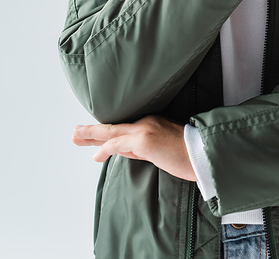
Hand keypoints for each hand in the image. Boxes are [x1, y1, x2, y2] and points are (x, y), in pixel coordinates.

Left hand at [72, 115, 196, 180]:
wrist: (203, 155)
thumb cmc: (188, 155)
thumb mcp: (161, 150)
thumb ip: (143, 149)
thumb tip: (126, 153)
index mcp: (151, 123)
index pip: (123, 130)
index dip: (106, 134)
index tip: (92, 137)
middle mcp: (146, 122)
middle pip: (113, 126)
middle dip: (92, 131)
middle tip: (75, 132)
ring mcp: (144, 130)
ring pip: (111, 132)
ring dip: (91, 136)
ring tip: (76, 137)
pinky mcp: (145, 140)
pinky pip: (119, 144)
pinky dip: (105, 149)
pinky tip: (96, 155)